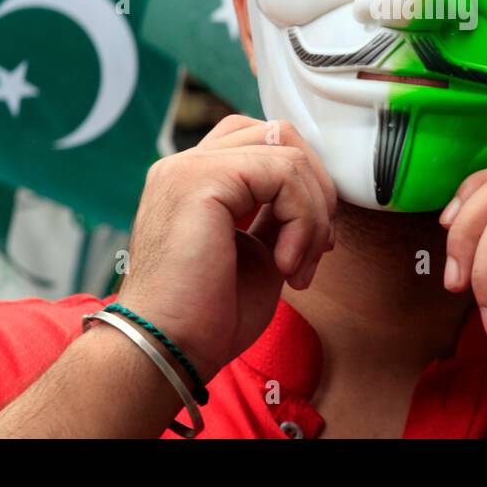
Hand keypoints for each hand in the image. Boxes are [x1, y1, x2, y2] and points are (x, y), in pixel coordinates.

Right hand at [116, 115, 336, 384]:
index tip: (313, 246)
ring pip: (288, 152)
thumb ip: (277, 215)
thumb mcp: (258, 252)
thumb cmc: (207, 318)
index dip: (304, 187)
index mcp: (197, 180)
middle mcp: (187, 164)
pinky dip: (302, 220)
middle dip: (317, 190)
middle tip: (316, 250)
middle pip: (281, 135)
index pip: (266, 145)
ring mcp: (190, 166)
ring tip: (296, 266)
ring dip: (313, 214)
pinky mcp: (201, 178)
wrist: (167, 351)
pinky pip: (284, 173)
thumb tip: (318, 195)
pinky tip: (284, 264)